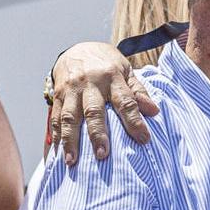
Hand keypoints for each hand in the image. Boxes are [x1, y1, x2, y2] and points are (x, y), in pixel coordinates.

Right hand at [47, 41, 159, 165]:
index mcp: (112, 77)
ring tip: (72, 161)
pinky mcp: (58, 95)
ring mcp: (71, 89)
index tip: (143, 139)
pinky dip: (57, 135)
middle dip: (97, 133)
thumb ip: (138, 91)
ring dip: (70, 140)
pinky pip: (56, 116)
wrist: (77, 48)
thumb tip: (154, 112)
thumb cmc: (106, 64)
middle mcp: (90, 83)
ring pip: (70, 116)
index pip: (125, 101)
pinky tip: (58, 152)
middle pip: (94, 110)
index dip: (134, 120)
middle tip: (102, 155)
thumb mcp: (126, 71)